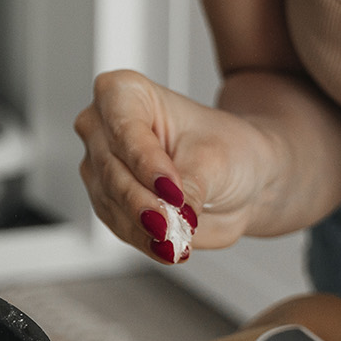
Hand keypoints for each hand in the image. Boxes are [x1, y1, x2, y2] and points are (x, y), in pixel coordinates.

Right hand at [74, 68, 282, 263]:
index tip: (172, 189)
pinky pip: (117, 224)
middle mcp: (103, 126)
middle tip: (170, 224)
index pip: (124, 128)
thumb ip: (190, 185)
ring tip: (175, 241)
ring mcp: (101, 165)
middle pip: (111, 167)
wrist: (239, 175)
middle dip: (141, 200)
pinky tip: (168, 247)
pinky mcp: (108, 201)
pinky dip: (144, 239)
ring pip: (110, 200)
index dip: (146, 161)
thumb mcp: (215, 159)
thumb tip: (173, 215)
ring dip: (142, 225)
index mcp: (124, 93)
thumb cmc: (227, 147)